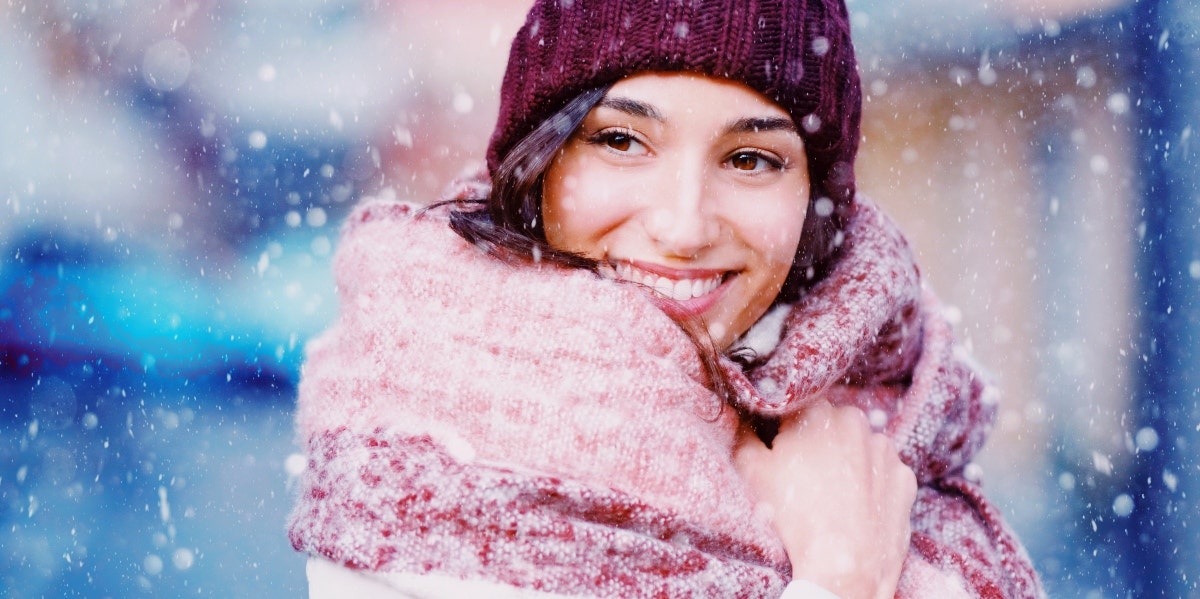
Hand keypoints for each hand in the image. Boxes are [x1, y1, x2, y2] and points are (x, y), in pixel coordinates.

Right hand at [734, 399, 915, 598]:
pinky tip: (856, 507)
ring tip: (832, 497)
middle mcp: (855, 421)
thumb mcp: (753, 472)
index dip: (783, 434)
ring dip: (847, 462)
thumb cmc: (794, 514)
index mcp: (816, 411)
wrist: (844, 563)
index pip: (794, 411)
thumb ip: (742, 437)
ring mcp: (886, 449)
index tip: (780, 456)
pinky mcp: (905, 477)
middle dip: (818, 445)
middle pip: (829, 426)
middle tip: (804, 479)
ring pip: (859, 448)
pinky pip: (883, 474)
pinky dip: (872, 485)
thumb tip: (739, 421)